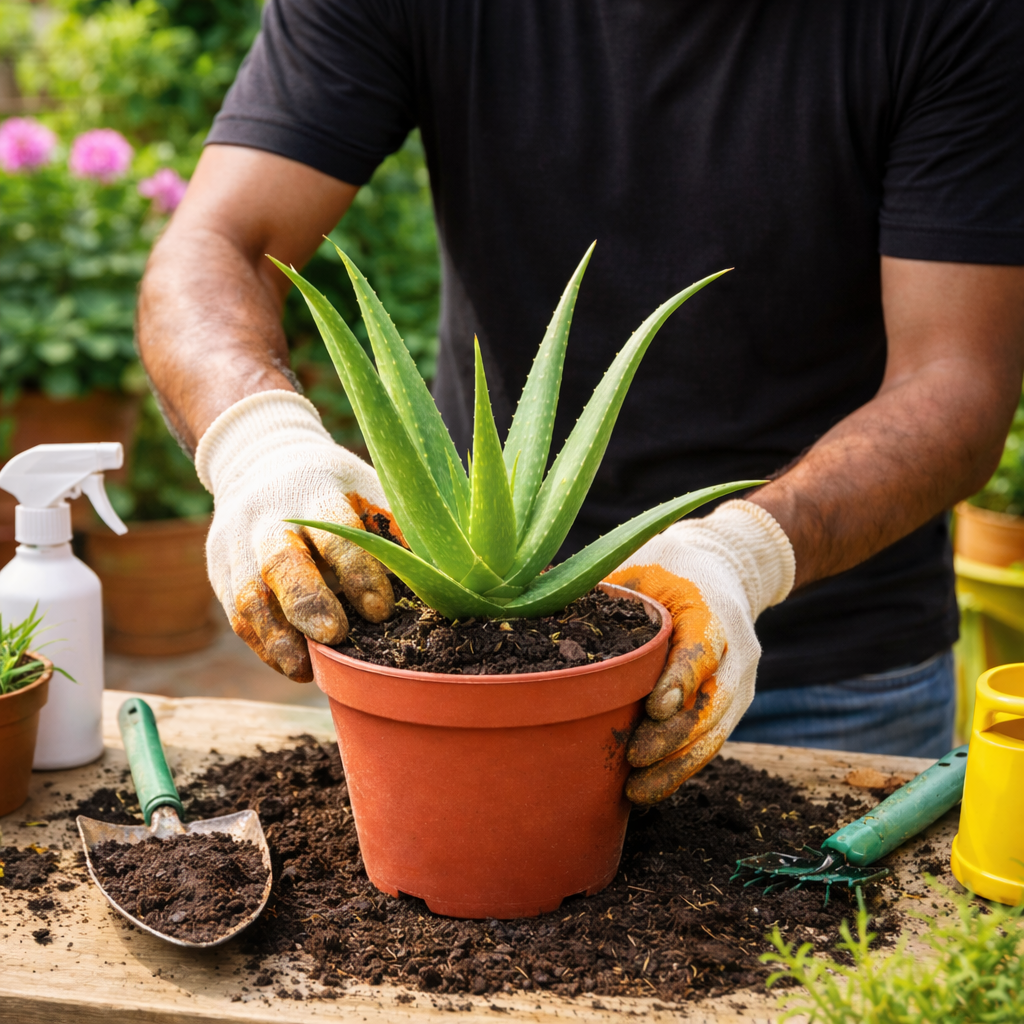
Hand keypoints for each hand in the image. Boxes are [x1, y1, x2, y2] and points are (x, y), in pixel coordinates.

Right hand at [196, 390, 395, 680]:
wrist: (261, 457)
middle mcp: (268, 517)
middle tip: (335, 637)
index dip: (357, 571)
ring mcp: (237, 545)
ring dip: (278, 638)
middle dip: (307, 601)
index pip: (335, 531)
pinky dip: (266, 644)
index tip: (380, 610)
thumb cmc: (335, 485)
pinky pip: (239, 615)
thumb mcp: (368, 488)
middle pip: (280, 562)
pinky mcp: (221, 572)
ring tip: (306, 670)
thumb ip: (397, 530)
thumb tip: (443, 583)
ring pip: (249, 596)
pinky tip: (296, 666)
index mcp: (315, 489)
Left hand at [604, 500, 794, 804]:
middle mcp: (735, 652)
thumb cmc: (671, 567)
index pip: (702, 649)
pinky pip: (710, 742)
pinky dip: (682, 768)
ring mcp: (738, 682)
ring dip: (678, 766)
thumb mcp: (642, 566)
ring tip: (638, 791)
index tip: (654, 707)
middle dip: (673, 737)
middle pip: (711, 704)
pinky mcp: (732, 704)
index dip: (681, 680)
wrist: (725, 569)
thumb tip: (534, 598)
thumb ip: (606, 592)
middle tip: (635, 758)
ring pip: (714, 733)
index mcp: (711, 611)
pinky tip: (650, 786)